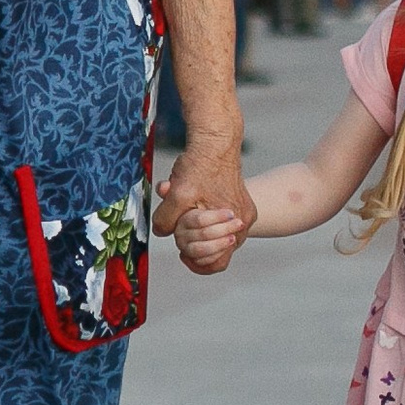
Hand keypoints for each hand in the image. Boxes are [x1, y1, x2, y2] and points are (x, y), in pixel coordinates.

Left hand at [152, 139, 254, 274]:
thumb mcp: (176, 194)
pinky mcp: (239, 204)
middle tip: (180, 226)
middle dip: (192, 240)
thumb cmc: (199, 166)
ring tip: (184, 209)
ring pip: (215, 235)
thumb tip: (161, 233)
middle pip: (214, 250)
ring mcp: (242, 214)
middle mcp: (243, 223)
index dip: (195, 260)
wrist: (215, 142)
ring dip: (195, 226)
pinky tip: (191, 203)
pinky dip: (203, 216)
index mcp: (233, 225)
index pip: (216, 263)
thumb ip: (166, 219)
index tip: (181, 252)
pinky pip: (219, 222)